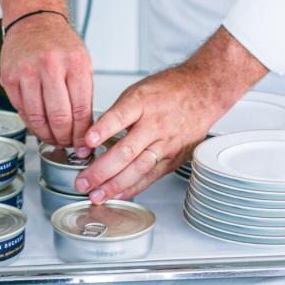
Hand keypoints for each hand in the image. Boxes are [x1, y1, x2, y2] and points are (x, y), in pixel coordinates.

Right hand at [0, 14, 92, 147]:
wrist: (34, 20)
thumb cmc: (59, 42)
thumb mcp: (82, 62)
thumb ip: (83, 94)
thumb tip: (85, 129)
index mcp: (74, 63)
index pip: (80, 110)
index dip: (82, 134)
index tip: (83, 144)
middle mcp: (50, 66)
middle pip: (59, 117)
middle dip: (65, 138)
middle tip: (68, 144)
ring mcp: (27, 72)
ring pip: (38, 118)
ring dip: (47, 135)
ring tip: (54, 138)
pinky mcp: (9, 78)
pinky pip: (22, 110)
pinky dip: (31, 122)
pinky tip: (39, 124)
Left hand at [75, 29, 265, 203]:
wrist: (202, 92)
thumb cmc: (168, 89)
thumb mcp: (138, 90)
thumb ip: (117, 113)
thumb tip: (92, 137)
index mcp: (143, 102)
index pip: (120, 116)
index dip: (102, 130)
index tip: (86, 143)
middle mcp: (155, 124)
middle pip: (126, 151)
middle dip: (101, 170)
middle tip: (82, 181)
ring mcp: (166, 143)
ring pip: (138, 168)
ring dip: (114, 185)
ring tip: (96, 195)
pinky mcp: (173, 157)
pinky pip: (151, 176)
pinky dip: (133, 187)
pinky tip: (118, 194)